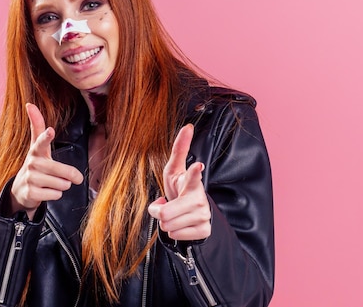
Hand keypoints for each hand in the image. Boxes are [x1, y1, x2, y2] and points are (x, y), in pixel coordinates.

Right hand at [10, 103, 83, 218]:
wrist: (22, 190)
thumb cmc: (36, 165)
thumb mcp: (37, 146)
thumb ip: (37, 126)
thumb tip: (29, 104)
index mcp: (36, 151)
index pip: (41, 141)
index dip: (46, 136)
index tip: (51, 130)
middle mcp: (32, 163)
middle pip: (63, 171)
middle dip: (70, 176)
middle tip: (66, 176)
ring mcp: (30, 179)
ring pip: (61, 184)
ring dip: (62, 186)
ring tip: (52, 183)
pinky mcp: (30, 193)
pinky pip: (55, 195)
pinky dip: (55, 195)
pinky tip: (46, 192)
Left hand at [147, 124, 211, 240]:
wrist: (191, 213)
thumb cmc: (180, 189)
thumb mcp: (175, 170)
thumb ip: (179, 149)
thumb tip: (188, 126)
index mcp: (192, 182)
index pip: (194, 175)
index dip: (194, 171)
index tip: (198, 165)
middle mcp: (199, 199)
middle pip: (165, 213)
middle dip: (159, 211)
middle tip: (165, 206)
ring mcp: (203, 216)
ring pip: (168, 226)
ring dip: (166, 222)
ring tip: (175, 214)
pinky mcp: (204, 230)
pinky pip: (175, 235)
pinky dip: (174, 232)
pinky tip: (181, 224)